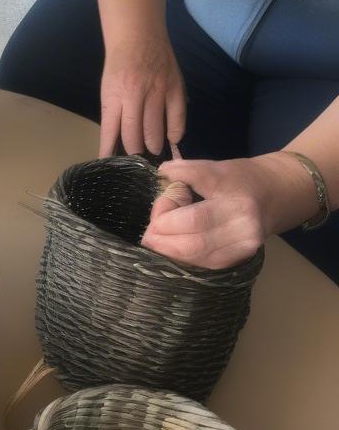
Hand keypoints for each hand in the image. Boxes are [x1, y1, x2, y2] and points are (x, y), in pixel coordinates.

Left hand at [100, 34, 185, 156]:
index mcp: (114, 97)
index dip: (110, 152)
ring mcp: (158, 91)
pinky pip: (178, 116)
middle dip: (135, 152)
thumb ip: (112, 115)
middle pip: (135, 135)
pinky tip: (173, 139)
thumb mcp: (108, 91)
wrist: (138, 35)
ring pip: (155, 129)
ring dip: (153, 145)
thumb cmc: (119, 65)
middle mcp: (135, 96)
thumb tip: (115, 143)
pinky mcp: (175, 86)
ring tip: (152, 152)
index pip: (110, 133)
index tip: (111, 166)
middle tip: (137, 160)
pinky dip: (176, 131)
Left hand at [142, 153, 321, 267]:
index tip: (161, 202)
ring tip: (161, 233)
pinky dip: (179, 254)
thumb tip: (161, 173)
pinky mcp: (235, 259)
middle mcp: (243, 227)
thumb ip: (187, 170)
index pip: (192, 215)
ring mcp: (242, 247)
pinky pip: (198, 262)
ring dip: (167, 246)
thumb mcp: (216, 167)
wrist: (277, 194)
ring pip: (191, 255)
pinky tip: (174, 243)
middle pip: (189, 241)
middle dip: (161, 235)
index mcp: (237, 200)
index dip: (166, 211)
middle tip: (151, 227)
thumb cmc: (241, 179)